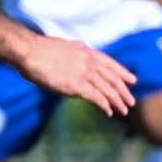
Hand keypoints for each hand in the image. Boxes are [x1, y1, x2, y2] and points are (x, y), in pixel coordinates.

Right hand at [15, 35, 134, 117]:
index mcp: (87, 51)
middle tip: (131, 101)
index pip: (111, 63)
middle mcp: (89, 61)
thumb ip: (75, 58)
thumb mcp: (64, 49)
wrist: (30, 51)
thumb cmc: (40, 50)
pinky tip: (108, 112)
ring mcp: (84, 73)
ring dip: (117, 101)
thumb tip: (77, 68)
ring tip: (123, 110)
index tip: (132, 80)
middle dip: (124, 91)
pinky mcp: (77, 85)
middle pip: (113, 78)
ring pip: (108, 89)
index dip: (123, 72)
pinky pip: (96, 97)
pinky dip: (104, 105)